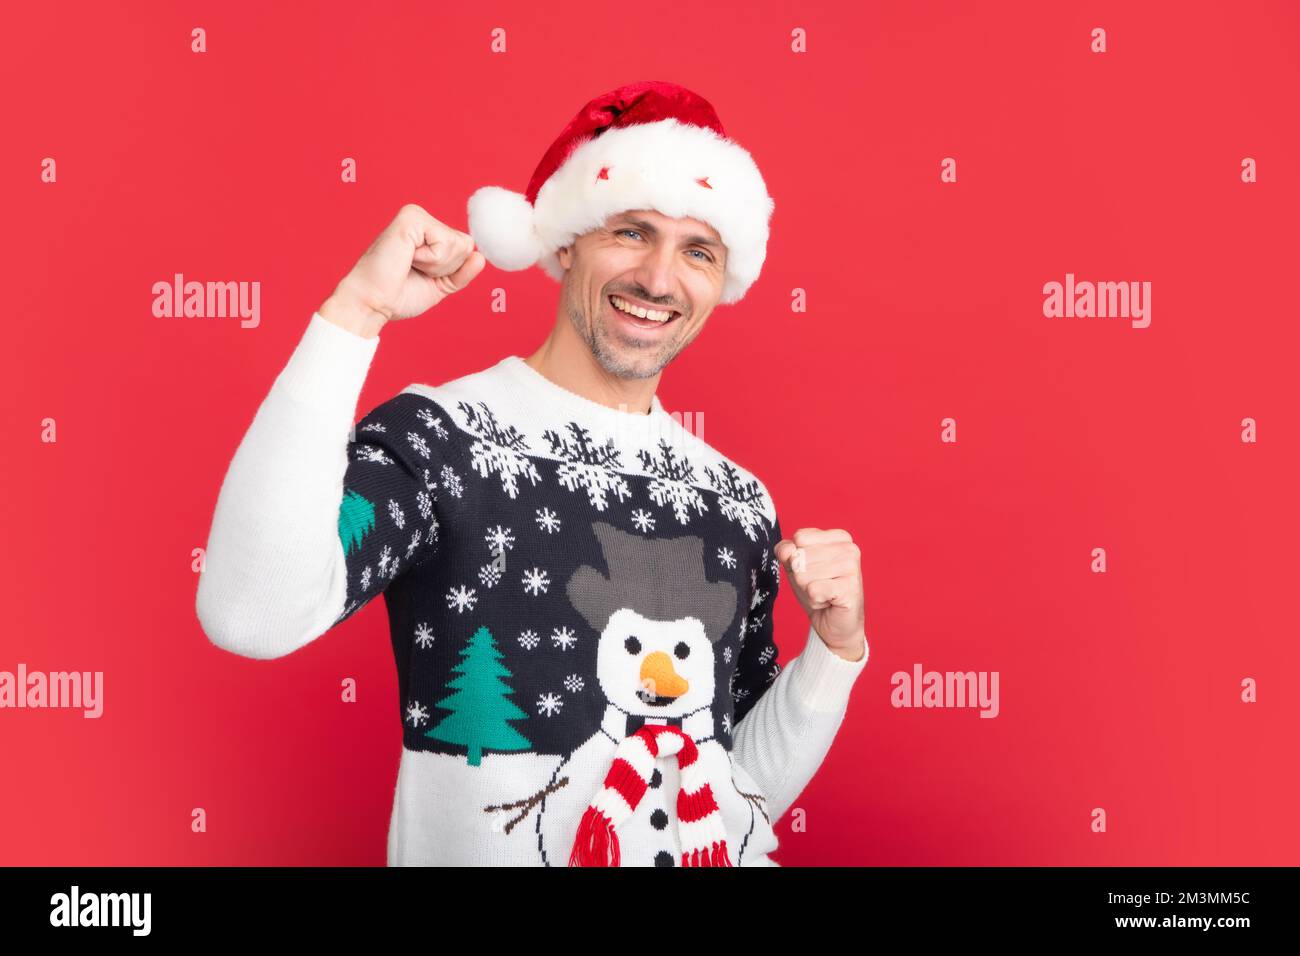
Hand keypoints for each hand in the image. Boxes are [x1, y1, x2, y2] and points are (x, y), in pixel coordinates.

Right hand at [319, 203, 485, 336]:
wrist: (372, 304)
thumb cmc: (398, 296)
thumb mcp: (440, 285)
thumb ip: (461, 272)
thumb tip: (481, 257)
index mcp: (426, 232)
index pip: (465, 247)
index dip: (451, 270)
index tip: (421, 275)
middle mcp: (421, 218)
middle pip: (466, 244)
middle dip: (446, 267)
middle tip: (415, 271)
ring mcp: (416, 216)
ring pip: (459, 244)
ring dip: (438, 265)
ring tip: (409, 266)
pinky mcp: (411, 218)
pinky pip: (445, 243)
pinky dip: (431, 260)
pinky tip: (408, 259)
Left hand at [773, 528, 866, 661]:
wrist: (835, 623)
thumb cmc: (817, 590)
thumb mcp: (796, 566)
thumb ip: (786, 551)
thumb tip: (787, 550)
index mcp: (839, 537)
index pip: (800, 537)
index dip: (796, 558)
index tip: (813, 571)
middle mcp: (849, 548)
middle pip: (800, 557)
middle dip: (802, 578)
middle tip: (819, 586)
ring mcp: (852, 568)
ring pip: (804, 574)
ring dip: (808, 590)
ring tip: (824, 594)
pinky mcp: (850, 588)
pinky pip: (813, 590)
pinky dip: (814, 601)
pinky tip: (829, 602)